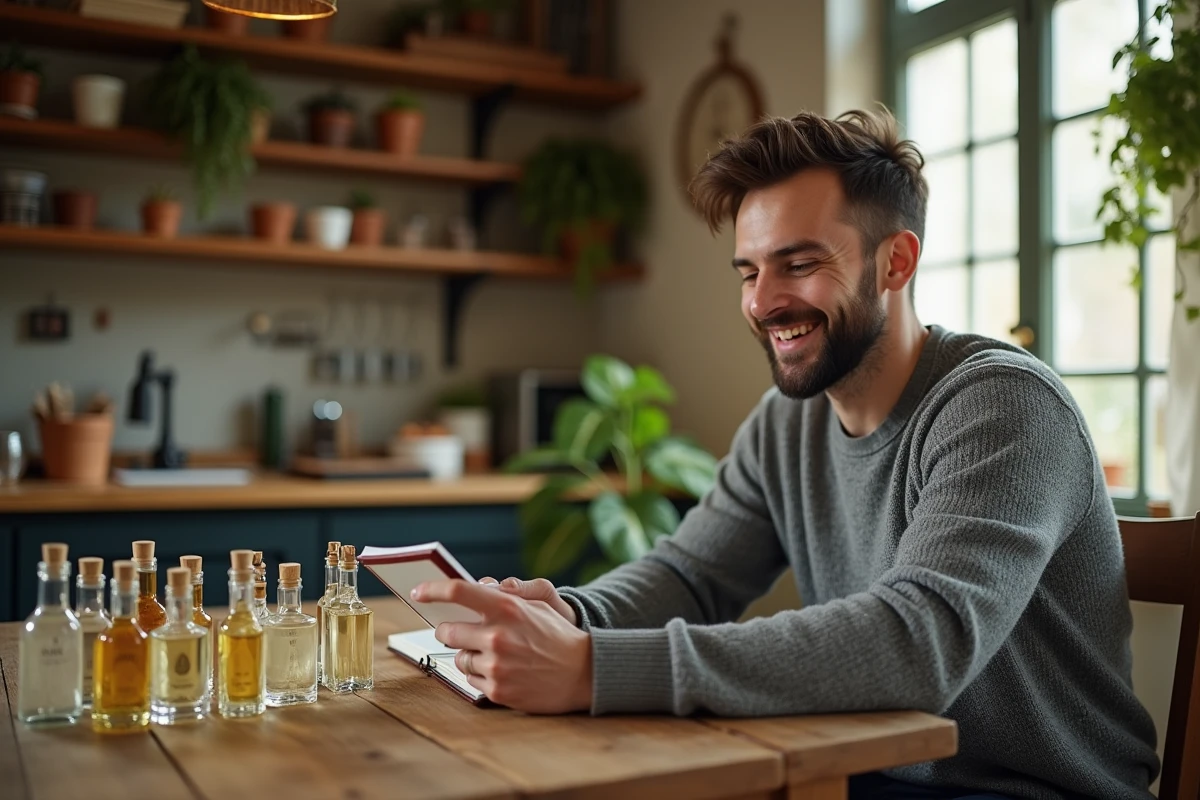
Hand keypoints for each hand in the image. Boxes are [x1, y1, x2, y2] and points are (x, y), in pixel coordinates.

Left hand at [412, 580, 591, 713]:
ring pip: (458, 657)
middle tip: (459, 630)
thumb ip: (504, 596)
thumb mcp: (536, 606)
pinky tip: (501, 670)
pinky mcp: (497, 690)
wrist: (584, 673)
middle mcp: (497, 636)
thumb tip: (474, 589)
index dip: (432, 589)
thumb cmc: (558, 636)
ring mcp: (496, 666)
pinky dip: (480, 674)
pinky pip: (470, 678)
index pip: (458, 591)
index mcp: (507, 609)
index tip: (417, 591)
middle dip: (449, 629)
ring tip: (492, 654)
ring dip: (468, 654)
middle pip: (447, 630)